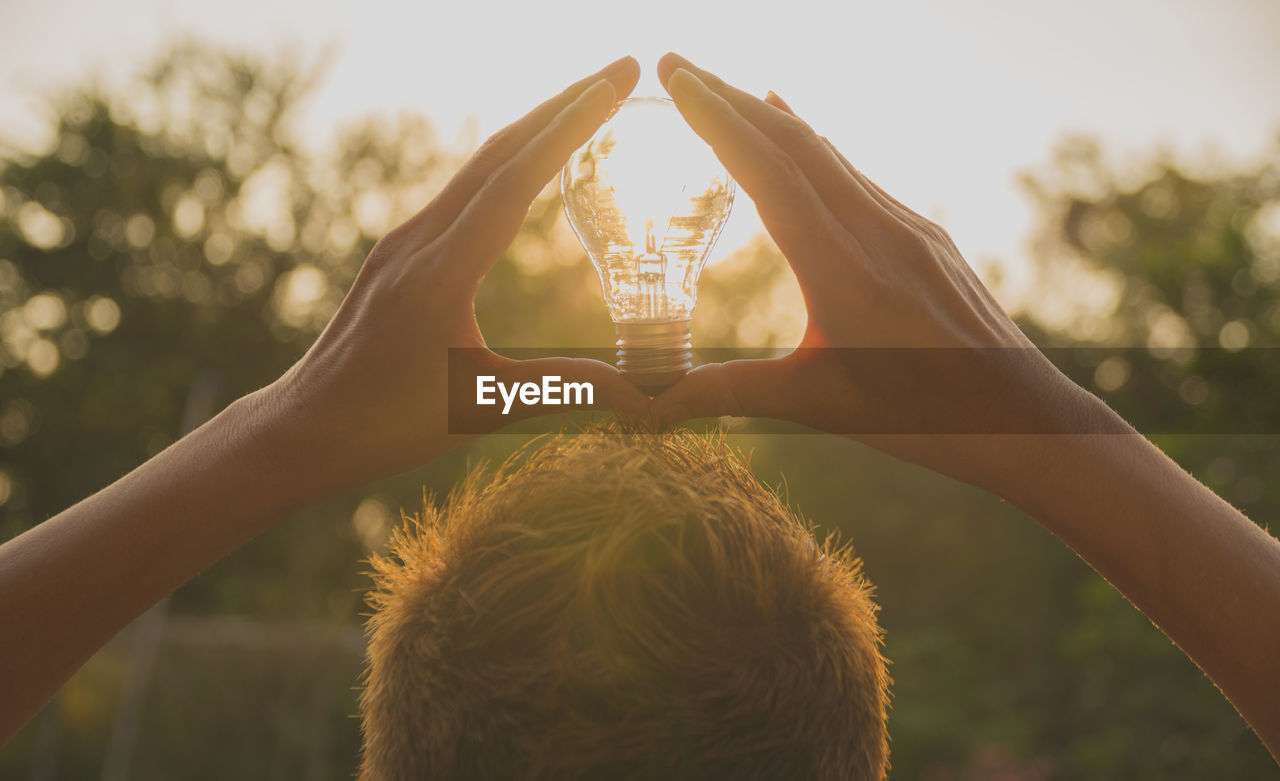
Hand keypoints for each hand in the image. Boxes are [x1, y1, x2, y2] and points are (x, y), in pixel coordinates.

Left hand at [264, 57, 649, 488]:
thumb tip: (641, 393)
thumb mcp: (480, 410)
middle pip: (498, 153)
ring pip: (477, 168)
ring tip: (586, 104)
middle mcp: (417, 242)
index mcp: (439, 272)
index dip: (569, 129)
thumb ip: (561, 390)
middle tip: (620, 72)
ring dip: (533, 129)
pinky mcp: (397, 255)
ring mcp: (403, 243)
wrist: (303, 428)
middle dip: (562, 105)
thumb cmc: (385, 426)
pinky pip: (461, 193)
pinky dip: (505, 165)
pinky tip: (526, 167)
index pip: (515, 180)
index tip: (613, 86)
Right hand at [650, 54, 1109, 488]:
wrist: (1021, 416)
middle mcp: (877, 231)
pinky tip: (797, 134)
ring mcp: (907, 226)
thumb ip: (729, 393)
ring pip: (829, 152)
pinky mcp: (925, 235)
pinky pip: (858, 174)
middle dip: (730, 97)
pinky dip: (814, 146)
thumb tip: (649, 405)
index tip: (675, 78)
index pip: (769, 173)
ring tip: (723, 92)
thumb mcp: (815, 406)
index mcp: (843, 269)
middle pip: (795, 142)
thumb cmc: (921, 417)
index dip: (718, 120)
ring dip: (770, 116)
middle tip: (678, 66)